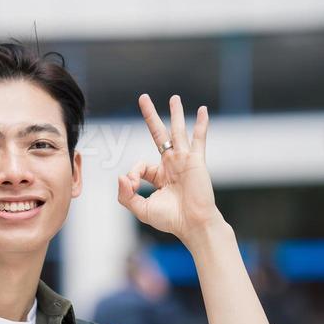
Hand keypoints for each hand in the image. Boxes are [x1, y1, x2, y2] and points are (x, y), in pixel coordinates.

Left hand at [117, 93, 222, 245]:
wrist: (193, 224)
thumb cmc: (170, 219)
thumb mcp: (141, 209)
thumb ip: (126, 196)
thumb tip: (120, 176)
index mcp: (158, 176)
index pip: (140, 166)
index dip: (132, 174)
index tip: (132, 186)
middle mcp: (171, 165)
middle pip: (159, 134)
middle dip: (150, 116)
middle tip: (143, 98)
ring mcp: (183, 160)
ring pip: (177, 132)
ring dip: (175, 114)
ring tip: (174, 98)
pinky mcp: (195, 161)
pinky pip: (198, 139)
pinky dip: (201, 125)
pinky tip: (202, 111)